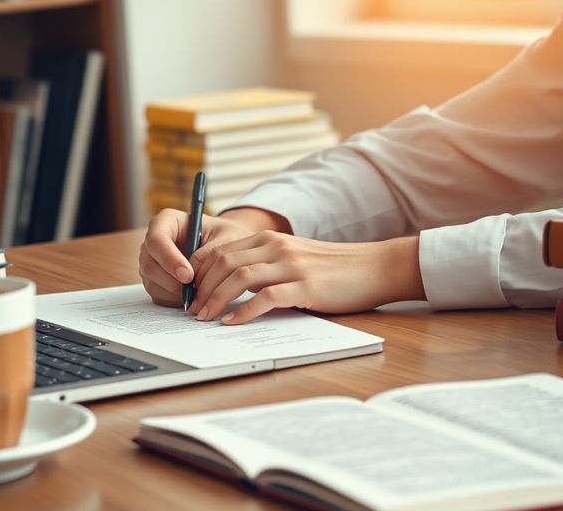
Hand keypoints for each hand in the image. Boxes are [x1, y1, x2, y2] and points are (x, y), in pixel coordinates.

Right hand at [139, 209, 264, 306]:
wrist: (225, 246)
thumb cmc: (224, 236)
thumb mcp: (225, 238)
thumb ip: (209, 253)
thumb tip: (194, 272)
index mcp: (167, 221)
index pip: (156, 239)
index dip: (169, 258)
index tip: (188, 274)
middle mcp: (154, 241)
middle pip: (149, 263)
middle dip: (172, 280)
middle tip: (194, 290)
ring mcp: (151, 261)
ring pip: (152, 281)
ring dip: (174, 292)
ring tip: (197, 294)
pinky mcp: (155, 280)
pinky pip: (158, 295)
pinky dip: (174, 300)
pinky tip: (192, 297)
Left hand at [189, 232, 425, 324]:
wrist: (373, 267)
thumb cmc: (332, 269)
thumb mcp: (293, 259)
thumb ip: (265, 265)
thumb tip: (231, 287)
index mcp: (269, 239)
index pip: (220, 250)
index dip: (198, 271)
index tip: (189, 291)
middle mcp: (276, 247)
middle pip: (223, 263)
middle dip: (201, 288)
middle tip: (192, 310)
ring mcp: (290, 266)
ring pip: (238, 278)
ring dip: (215, 299)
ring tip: (205, 318)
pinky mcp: (305, 287)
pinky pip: (265, 297)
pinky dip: (243, 311)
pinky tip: (232, 322)